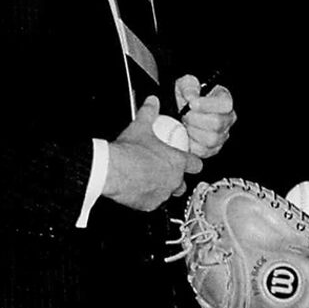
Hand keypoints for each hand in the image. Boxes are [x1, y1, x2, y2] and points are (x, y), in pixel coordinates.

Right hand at [104, 95, 201, 210]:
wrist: (112, 170)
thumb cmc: (129, 151)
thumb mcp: (140, 127)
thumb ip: (149, 112)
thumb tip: (152, 102)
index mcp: (177, 162)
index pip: (196, 165)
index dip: (192, 163)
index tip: (188, 161)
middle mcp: (174, 180)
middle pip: (183, 183)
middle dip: (176, 178)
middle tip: (163, 170)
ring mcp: (163, 194)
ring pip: (169, 194)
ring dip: (164, 188)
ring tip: (151, 180)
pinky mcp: (149, 205)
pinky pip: (153, 203)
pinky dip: (148, 197)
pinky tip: (139, 188)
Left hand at [174, 74, 235, 158]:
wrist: (177, 110)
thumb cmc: (186, 95)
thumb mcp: (185, 84)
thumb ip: (189, 87)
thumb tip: (192, 97)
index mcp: (224, 100)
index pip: (225, 104)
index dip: (208, 105)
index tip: (192, 103)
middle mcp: (227, 118)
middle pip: (218, 124)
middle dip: (196, 119)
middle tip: (185, 114)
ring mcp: (221, 135)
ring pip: (211, 139)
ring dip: (193, 132)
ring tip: (185, 124)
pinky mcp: (212, 149)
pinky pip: (204, 152)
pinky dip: (191, 144)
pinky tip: (186, 134)